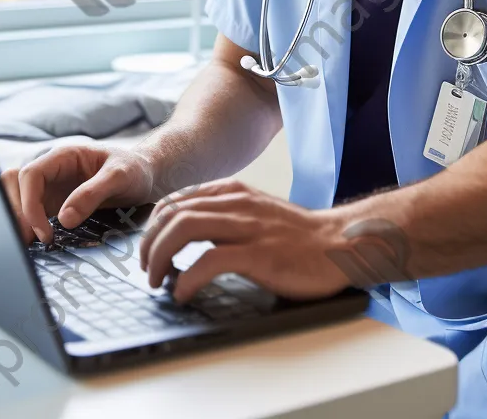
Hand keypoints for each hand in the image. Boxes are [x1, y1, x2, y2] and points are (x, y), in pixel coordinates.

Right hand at [0, 144, 154, 244]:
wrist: (145, 175)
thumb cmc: (134, 169)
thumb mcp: (120, 176)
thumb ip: (93, 193)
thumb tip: (65, 219)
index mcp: (63, 156)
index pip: (30, 175)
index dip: (29, 203)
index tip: (44, 231)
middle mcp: (51, 170)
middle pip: (13, 183)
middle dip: (15, 211)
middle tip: (29, 242)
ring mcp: (50, 187)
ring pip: (16, 197)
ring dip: (17, 218)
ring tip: (28, 244)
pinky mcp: (53, 203)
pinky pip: (30, 212)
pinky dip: (27, 226)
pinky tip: (36, 243)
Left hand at [137, 178, 354, 302]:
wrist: (341, 243)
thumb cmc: (298, 236)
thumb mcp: (255, 212)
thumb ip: (224, 216)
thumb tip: (185, 235)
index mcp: (232, 192)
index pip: (176, 199)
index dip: (153, 224)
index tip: (147, 246)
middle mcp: (236, 203)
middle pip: (173, 212)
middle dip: (149, 241)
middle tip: (146, 268)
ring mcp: (248, 227)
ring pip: (184, 228)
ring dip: (160, 255)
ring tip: (156, 279)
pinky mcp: (260, 253)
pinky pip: (211, 260)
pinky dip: (188, 278)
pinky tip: (183, 293)